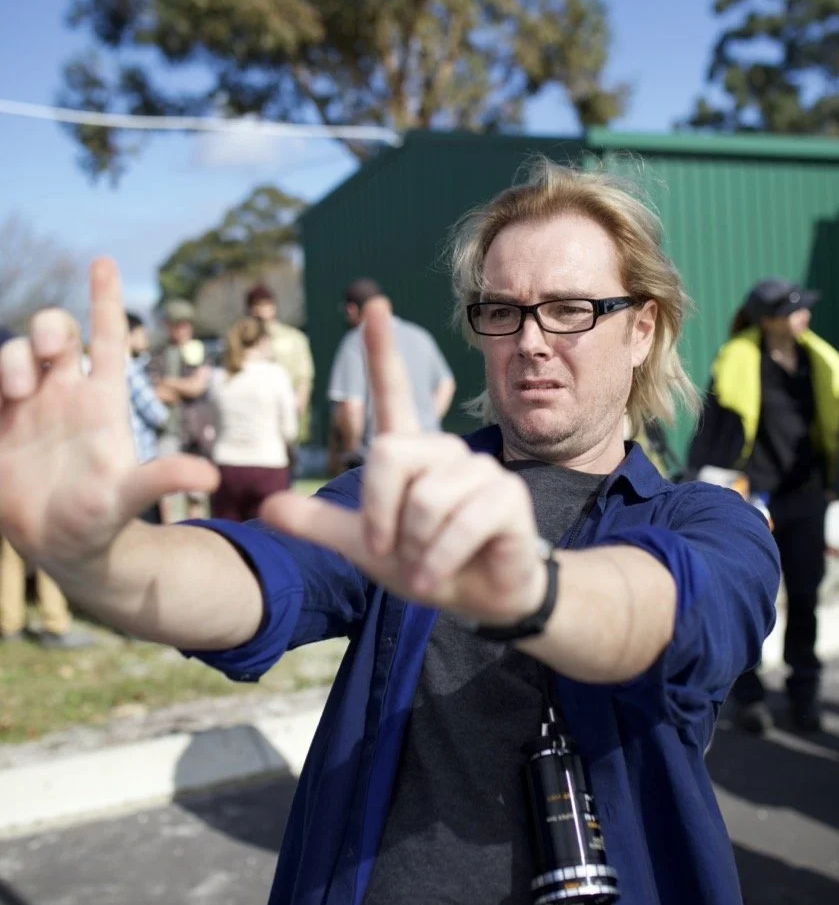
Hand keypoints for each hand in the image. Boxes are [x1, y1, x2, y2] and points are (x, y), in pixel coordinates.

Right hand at [0, 259, 218, 577]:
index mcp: (102, 400)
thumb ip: (162, 480)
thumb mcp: (129, 498)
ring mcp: (27, 407)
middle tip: (47, 350)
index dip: (105, 298)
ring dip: (11, 360)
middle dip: (48, 324)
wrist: (60, 548)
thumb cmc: (101, 519)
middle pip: (54, 334)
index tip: (104, 260)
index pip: (106, 336)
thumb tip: (210, 479)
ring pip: (14, 355)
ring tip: (15, 392)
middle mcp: (64, 394)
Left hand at [261, 298, 545, 625]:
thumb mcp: (364, 547)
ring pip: (424, 499)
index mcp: (409, 454)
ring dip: (414, 548)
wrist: (481, 599)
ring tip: (424, 566)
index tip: (374, 306)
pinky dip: (438, 559)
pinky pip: (459, 523)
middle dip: (379, 514)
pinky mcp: (507, 497)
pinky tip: (436, 577)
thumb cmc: (425, 562)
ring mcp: (479, 470)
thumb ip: (319, 524)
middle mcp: (445, 452)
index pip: (392, 393)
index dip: (382, 352)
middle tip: (390, 549)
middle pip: (388, 456)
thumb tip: (265, 508)